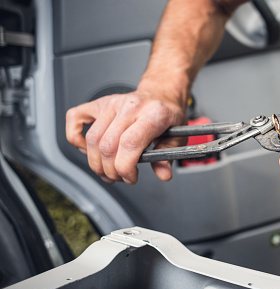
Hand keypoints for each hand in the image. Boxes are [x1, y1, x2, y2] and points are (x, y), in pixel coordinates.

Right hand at [66, 90, 186, 183]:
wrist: (161, 95)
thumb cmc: (167, 115)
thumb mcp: (179, 137)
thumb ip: (168, 156)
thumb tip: (163, 174)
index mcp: (153, 114)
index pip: (130, 143)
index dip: (126, 167)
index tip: (131, 177)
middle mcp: (130, 107)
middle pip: (108, 146)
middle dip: (112, 170)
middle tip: (121, 176)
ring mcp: (112, 103)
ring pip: (92, 139)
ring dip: (96, 163)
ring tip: (108, 170)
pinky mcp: (99, 103)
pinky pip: (74, 118)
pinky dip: (75, 137)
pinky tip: (88, 149)